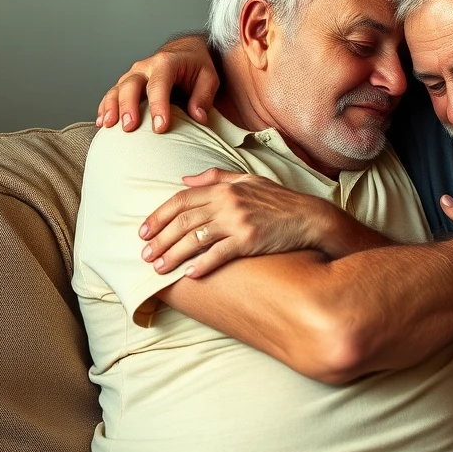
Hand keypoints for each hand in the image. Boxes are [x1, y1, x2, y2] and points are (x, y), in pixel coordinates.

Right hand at [97, 35, 218, 133]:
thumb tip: (199, 117)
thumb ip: (204, 96)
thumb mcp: (208, 77)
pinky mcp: (127, 83)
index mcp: (166, 62)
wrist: (185, 51)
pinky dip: (105, 108)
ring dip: (111, 108)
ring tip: (108, 126)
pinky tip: (101, 122)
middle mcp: (145, 67)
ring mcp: (133, 75)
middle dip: (128, 107)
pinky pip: (112, 94)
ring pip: (117, 89)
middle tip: (129, 128)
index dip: (158, 106)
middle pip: (131, 85)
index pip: (159, 85)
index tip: (160, 128)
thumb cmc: (197, 65)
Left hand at [139, 168, 332, 277]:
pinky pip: (219, 254)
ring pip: (195, 239)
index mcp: (224, 188)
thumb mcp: (248, 179)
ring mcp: (238, 222)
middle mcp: (228, 203)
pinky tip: (190, 274)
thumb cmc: (279, 201)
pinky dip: (202, 265)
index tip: (144, 231)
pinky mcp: (249, 240)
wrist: (309, 217)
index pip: (181, 200)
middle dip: (160, 239)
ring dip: (173, 255)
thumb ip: (215, 177)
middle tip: (145, 255)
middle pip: (183, 221)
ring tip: (159, 269)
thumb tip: (184, 180)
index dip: (158, 216)